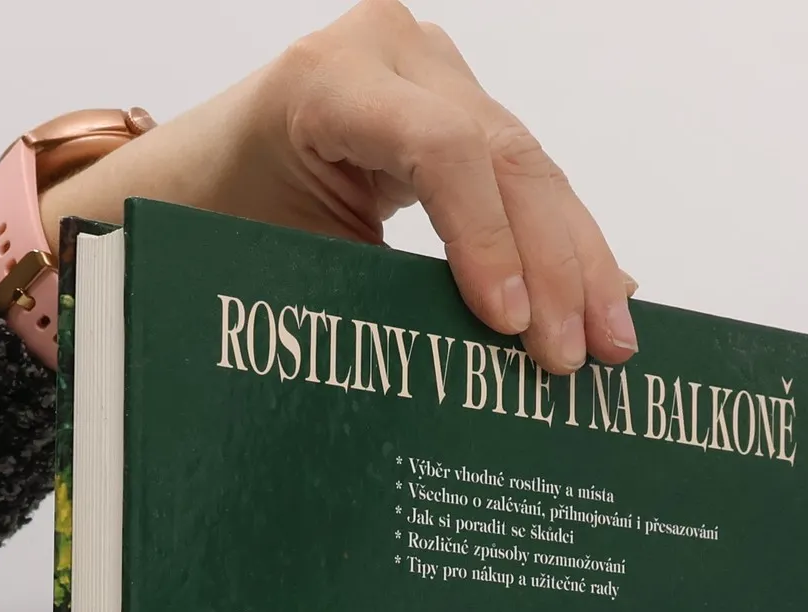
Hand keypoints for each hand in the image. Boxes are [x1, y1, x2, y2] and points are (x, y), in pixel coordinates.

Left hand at [38, 0, 635, 372]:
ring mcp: (430, 70)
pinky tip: (603, 298)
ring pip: (528, 166)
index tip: (512, 327)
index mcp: (328, 80)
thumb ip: (388, 297)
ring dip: (577, 261)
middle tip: (579, 358)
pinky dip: (560, 243)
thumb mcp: (295, 266)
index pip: (442, 149)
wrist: (195, 183)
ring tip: (611, 343)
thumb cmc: (224, 227)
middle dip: (553, 266)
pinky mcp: (454, 103)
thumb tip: (487, 363)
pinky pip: (520, 174)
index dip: (489, 241)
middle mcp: (390, 53)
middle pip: (504, 156)